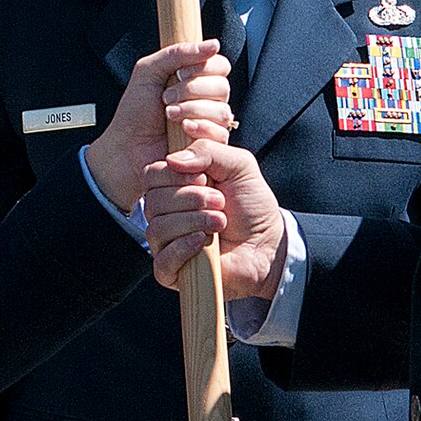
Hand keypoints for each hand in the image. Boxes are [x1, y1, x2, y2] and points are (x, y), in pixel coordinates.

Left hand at [85, 40, 234, 213]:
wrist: (126, 148)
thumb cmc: (135, 112)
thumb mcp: (148, 71)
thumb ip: (177, 53)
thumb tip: (213, 44)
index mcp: (194, 80)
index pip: (219, 65)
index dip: (204, 67)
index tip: (180, 73)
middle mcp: (206, 101)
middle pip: (222, 86)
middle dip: (192, 89)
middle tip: (167, 98)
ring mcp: (209, 124)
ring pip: (222, 110)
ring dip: (192, 109)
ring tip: (169, 115)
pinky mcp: (210, 147)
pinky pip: (220, 133)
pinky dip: (199, 128)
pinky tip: (182, 129)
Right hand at [142, 139, 286, 302]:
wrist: (267, 242)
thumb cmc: (251, 204)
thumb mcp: (238, 165)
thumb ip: (209, 150)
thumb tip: (173, 159)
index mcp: (173, 185)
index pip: (152, 174)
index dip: (176, 174)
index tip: (206, 178)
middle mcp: (165, 213)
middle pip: (154, 201)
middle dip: (192, 199)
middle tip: (220, 202)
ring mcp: (166, 243)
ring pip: (158, 228)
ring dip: (194, 222)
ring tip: (220, 222)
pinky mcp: (172, 271)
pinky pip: (162, 260)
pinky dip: (183, 248)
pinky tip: (203, 243)